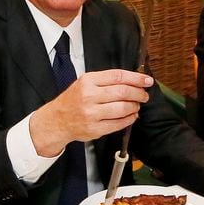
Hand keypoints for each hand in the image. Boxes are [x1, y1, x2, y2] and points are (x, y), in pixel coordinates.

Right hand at [30, 69, 153, 156]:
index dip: (136, 78)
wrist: (57, 120)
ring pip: (123, 108)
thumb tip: (133, 81)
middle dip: (139, 93)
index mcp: (87, 81)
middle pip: (123, 91)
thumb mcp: (84, 83)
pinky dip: (130, 119)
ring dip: (135, 107)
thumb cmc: (73, 100)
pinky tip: (131, 116)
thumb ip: (106, 81)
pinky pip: (119, 123)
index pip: (118, 76)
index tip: (146, 80)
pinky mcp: (95, 128)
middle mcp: (89, 96)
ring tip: (136, 106)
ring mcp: (91, 113)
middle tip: (144, 95)